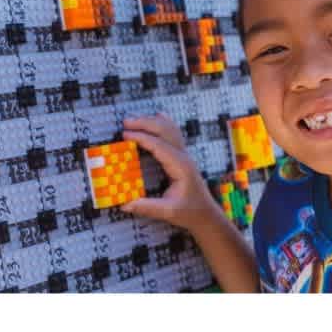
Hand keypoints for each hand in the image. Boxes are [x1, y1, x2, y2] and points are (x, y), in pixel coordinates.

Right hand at [120, 113, 222, 232]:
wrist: (205, 214)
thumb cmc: (189, 212)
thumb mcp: (168, 212)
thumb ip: (147, 207)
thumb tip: (125, 204)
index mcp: (180, 167)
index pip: (159, 145)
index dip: (142, 138)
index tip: (125, 135)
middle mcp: (183, 157)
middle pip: (165, 131)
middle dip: (145, 123)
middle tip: (125, 123)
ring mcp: (184, 155)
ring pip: (170, 129)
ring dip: (152, 121)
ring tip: (133, 120)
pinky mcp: (182, 157)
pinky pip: (173, 134)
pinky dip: (163, 124)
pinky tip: (157, 117)